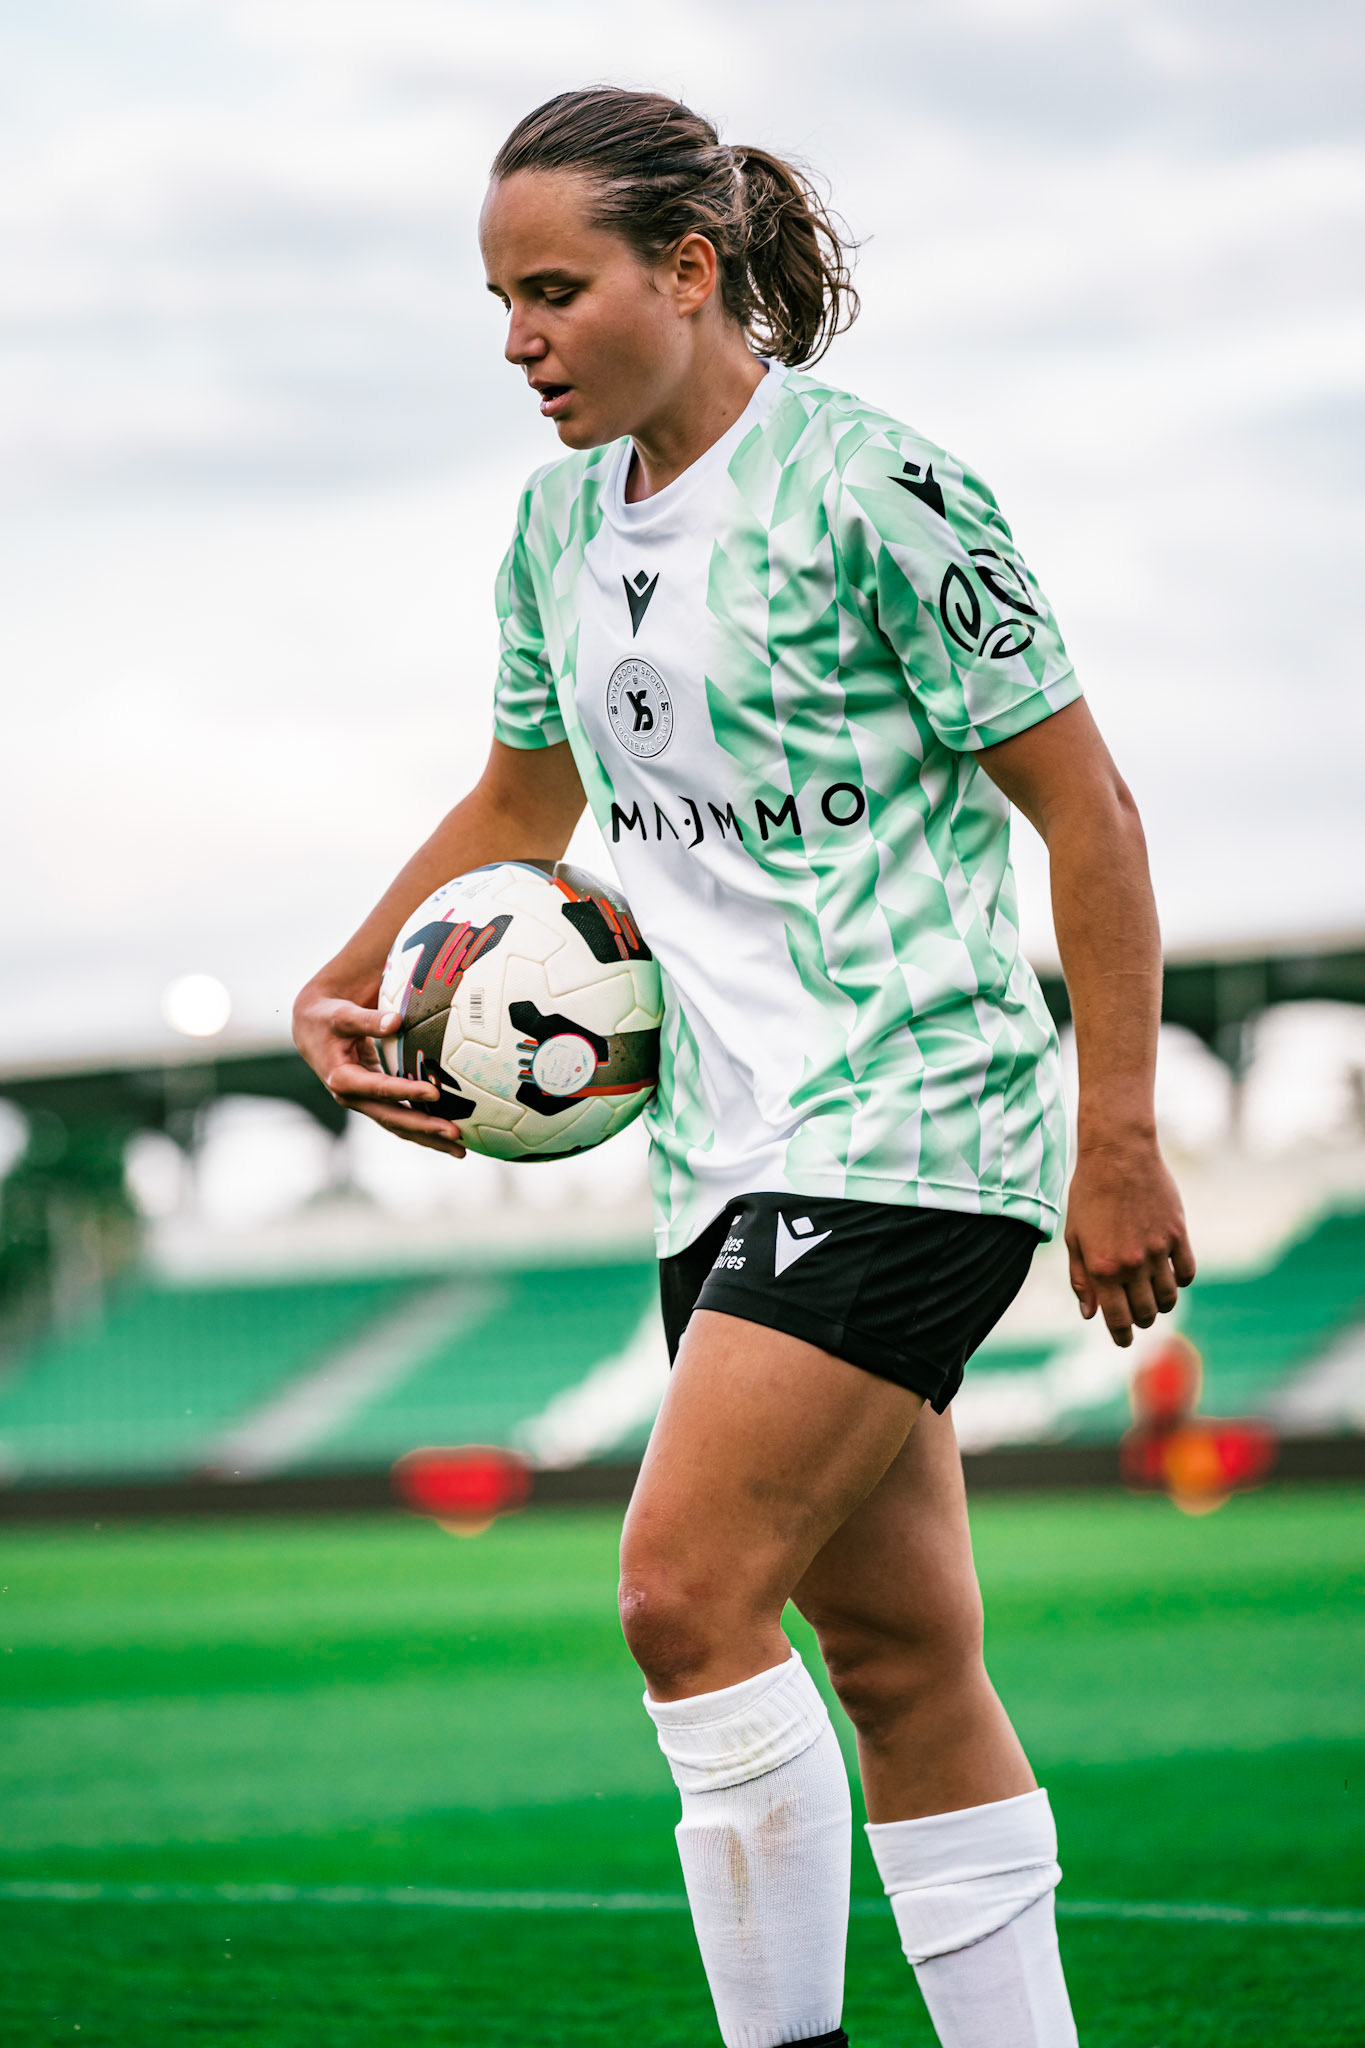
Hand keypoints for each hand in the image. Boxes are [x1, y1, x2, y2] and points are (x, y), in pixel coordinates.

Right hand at [292, 985, 465, 1156]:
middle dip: (425, 1129)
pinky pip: (401, 1119)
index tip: (435, 1093)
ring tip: (461, 1150)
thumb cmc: (329, 1018)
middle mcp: (353, 1098)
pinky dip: (424, 1129)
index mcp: (342, 1078)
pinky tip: (449, 1137)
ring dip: (429, 1139)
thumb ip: (368, 1020)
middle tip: (456, 1134)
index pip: (379, 1088)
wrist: (312, 1031)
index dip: (406, 1092)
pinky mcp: (375, 1102)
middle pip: (393, 1119)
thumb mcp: (343, 1016)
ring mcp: (364, 1103)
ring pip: (399, 1126)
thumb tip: (397, 1021)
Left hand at [1064, 1136, 1194, 1346]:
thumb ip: (1081, 1278)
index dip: (1120, 1335)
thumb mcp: (1074, 1237)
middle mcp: (1132, 1264)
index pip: (1117, 1319)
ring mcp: (1158, 1250)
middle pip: (1146, 1312)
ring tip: (1152, 1297)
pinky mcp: (1178, 1235)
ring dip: (1161, 1304)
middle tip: (1136, 1315)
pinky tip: (1170, 1275)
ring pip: (1169, 1297)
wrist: (1118, 1155)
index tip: (1122, 1340)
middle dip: (1140, 1320)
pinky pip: (1187, 1273)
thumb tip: (1089, 1314)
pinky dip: (1180, 1280)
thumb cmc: (1089, 1195)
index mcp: (1103, 1268)